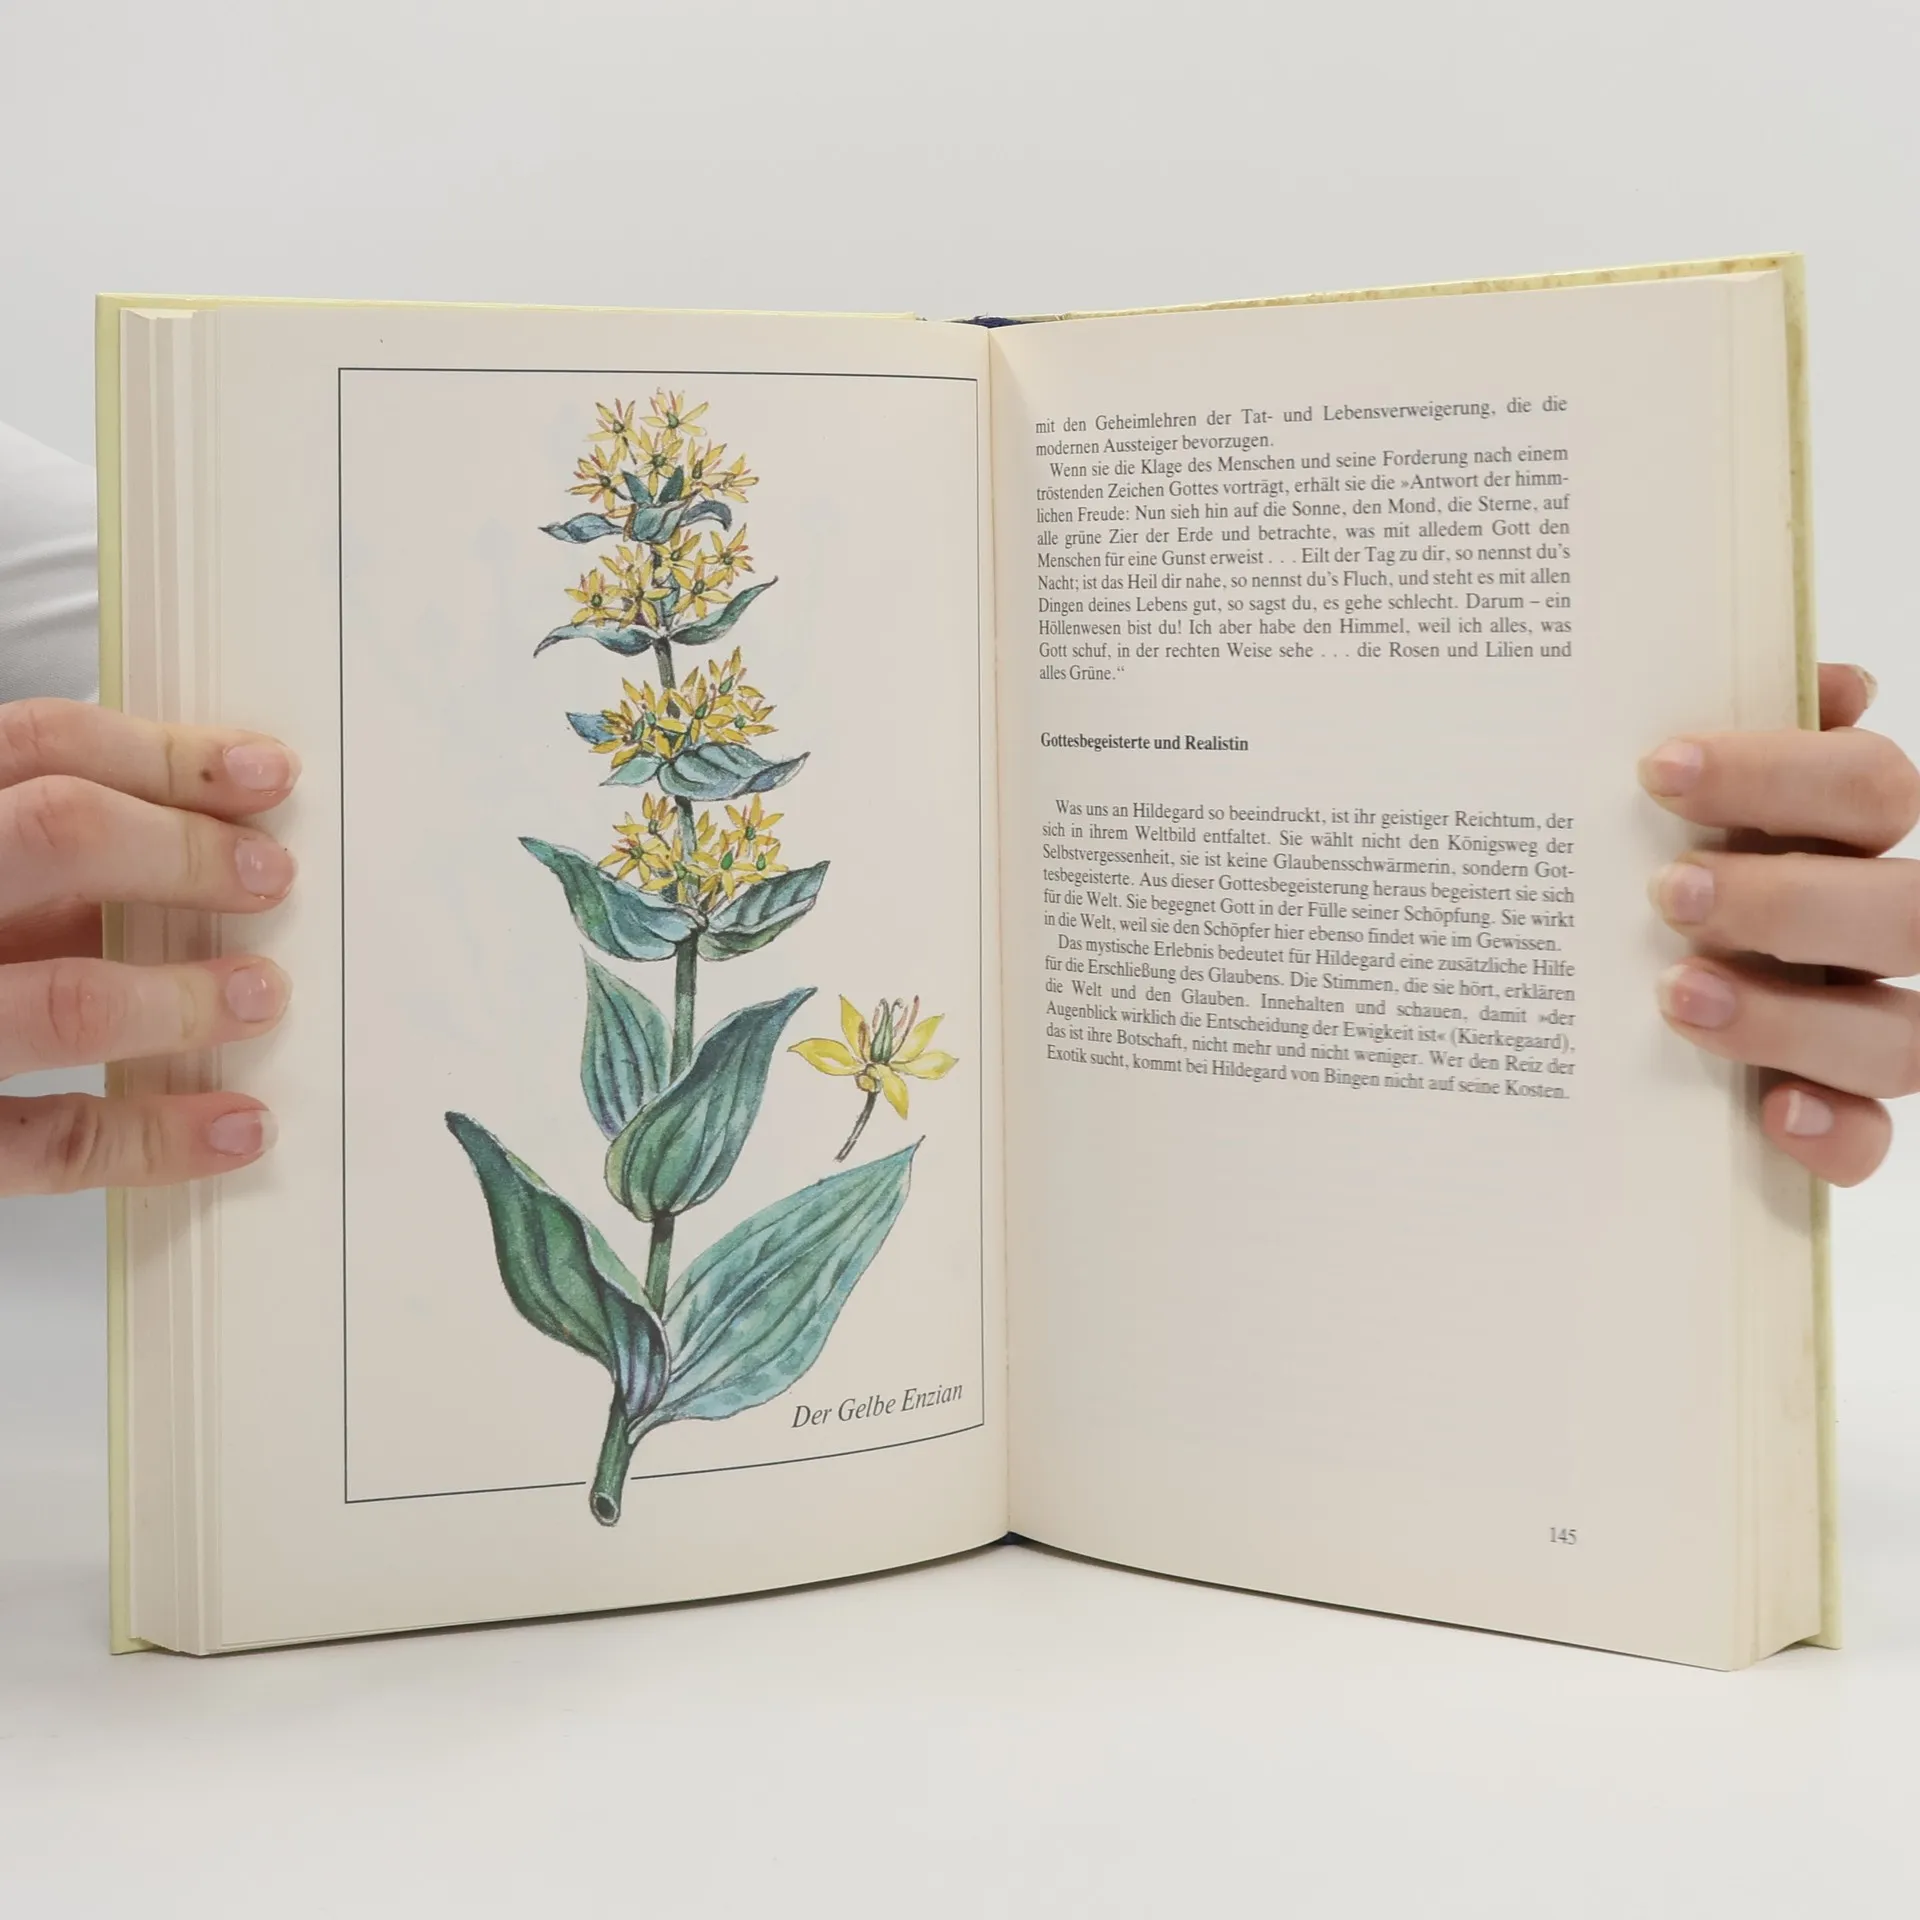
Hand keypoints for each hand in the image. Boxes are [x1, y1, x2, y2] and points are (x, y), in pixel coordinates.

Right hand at [0, 698, 297, 1193]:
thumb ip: (23, 863)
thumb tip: (189, 848)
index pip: (33, 747)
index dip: (165, 756)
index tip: (264, 772)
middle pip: (54, 838)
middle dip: (183, 853)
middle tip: (271, 877)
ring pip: (60, 1001)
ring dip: (182, 997)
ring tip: (261, 995)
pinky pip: (49, 1143)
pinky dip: (158, 1138)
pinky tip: (238, 1128)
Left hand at [1644, 663, 1918, 1184]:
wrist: (1581, 1003)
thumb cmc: (1640, 862)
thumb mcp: (1668, 803)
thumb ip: (1742, 748)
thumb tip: (1834, 681)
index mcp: (1848, 838)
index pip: (1871, 787)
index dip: (1780, 772)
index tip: (1660, 770)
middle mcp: (1880, 927)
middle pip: (1907, 911)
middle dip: (1789, 900)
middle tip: (1668, 892)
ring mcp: (1869, 1026)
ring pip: (1899, 1035)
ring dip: (1791, 1015)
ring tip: (1674, 995)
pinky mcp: (1838, 1118)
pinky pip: (1875, 1141)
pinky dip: (1834, 1132)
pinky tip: (1770, 1112)